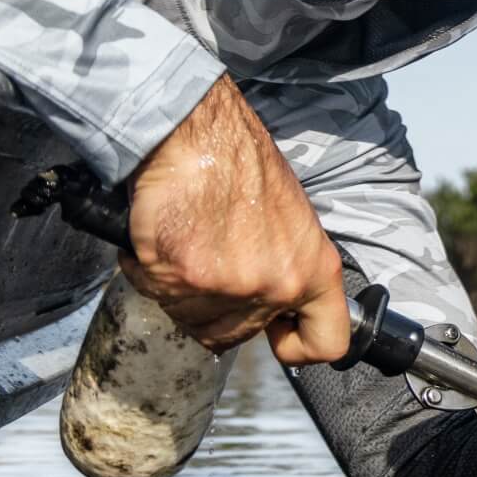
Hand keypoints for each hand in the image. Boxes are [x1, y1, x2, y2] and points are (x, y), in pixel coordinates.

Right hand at [122, 76, 350, 364]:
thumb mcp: (291, 219)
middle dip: (220, 307)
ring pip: (194, 320)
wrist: (195, 131)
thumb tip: (271, 299)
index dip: (298, 345)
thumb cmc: (239, 162)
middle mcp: (277, 284)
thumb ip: (285, 267)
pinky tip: (160, 239)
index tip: (279, 332)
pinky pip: (158, 294)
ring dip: (181, 291)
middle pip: (239, 335)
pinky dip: (150, 271)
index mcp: (314, 268)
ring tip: (186, 241)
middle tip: (210, 260)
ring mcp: (229, 286)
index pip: (327, 342)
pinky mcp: (181, 277)